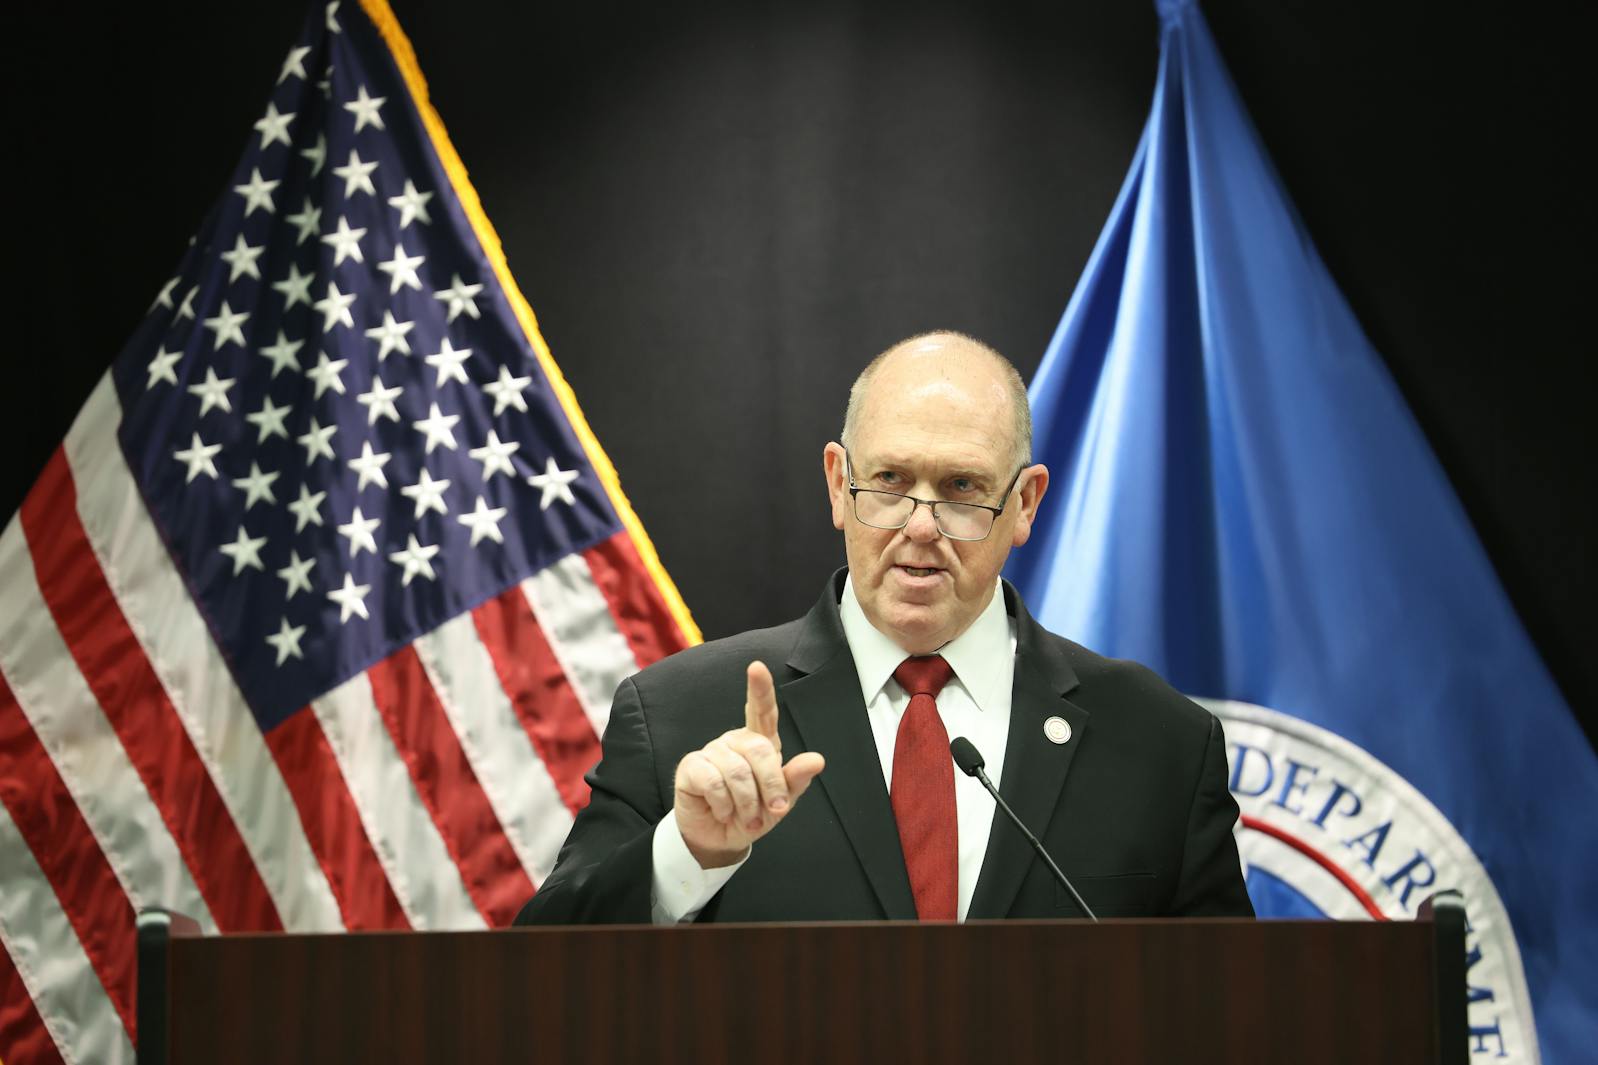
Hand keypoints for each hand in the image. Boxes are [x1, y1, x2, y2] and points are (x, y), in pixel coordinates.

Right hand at [673, 661, 825, 868]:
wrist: (721, 839)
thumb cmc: (752, 815)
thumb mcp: (780, 802)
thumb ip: (796, 780)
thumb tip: (816, 760)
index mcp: (760, 744)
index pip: (762, 712)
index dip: (760, 690)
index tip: (757, 668)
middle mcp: (735, 742)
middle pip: (759, 750)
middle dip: (770, 786)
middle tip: (772, 811)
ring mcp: (712, 752)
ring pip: (736, 771)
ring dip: (747, 804)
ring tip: (747, 818)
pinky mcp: (691, 767)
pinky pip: (713, 782)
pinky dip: (724, 805)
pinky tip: (723, 811)